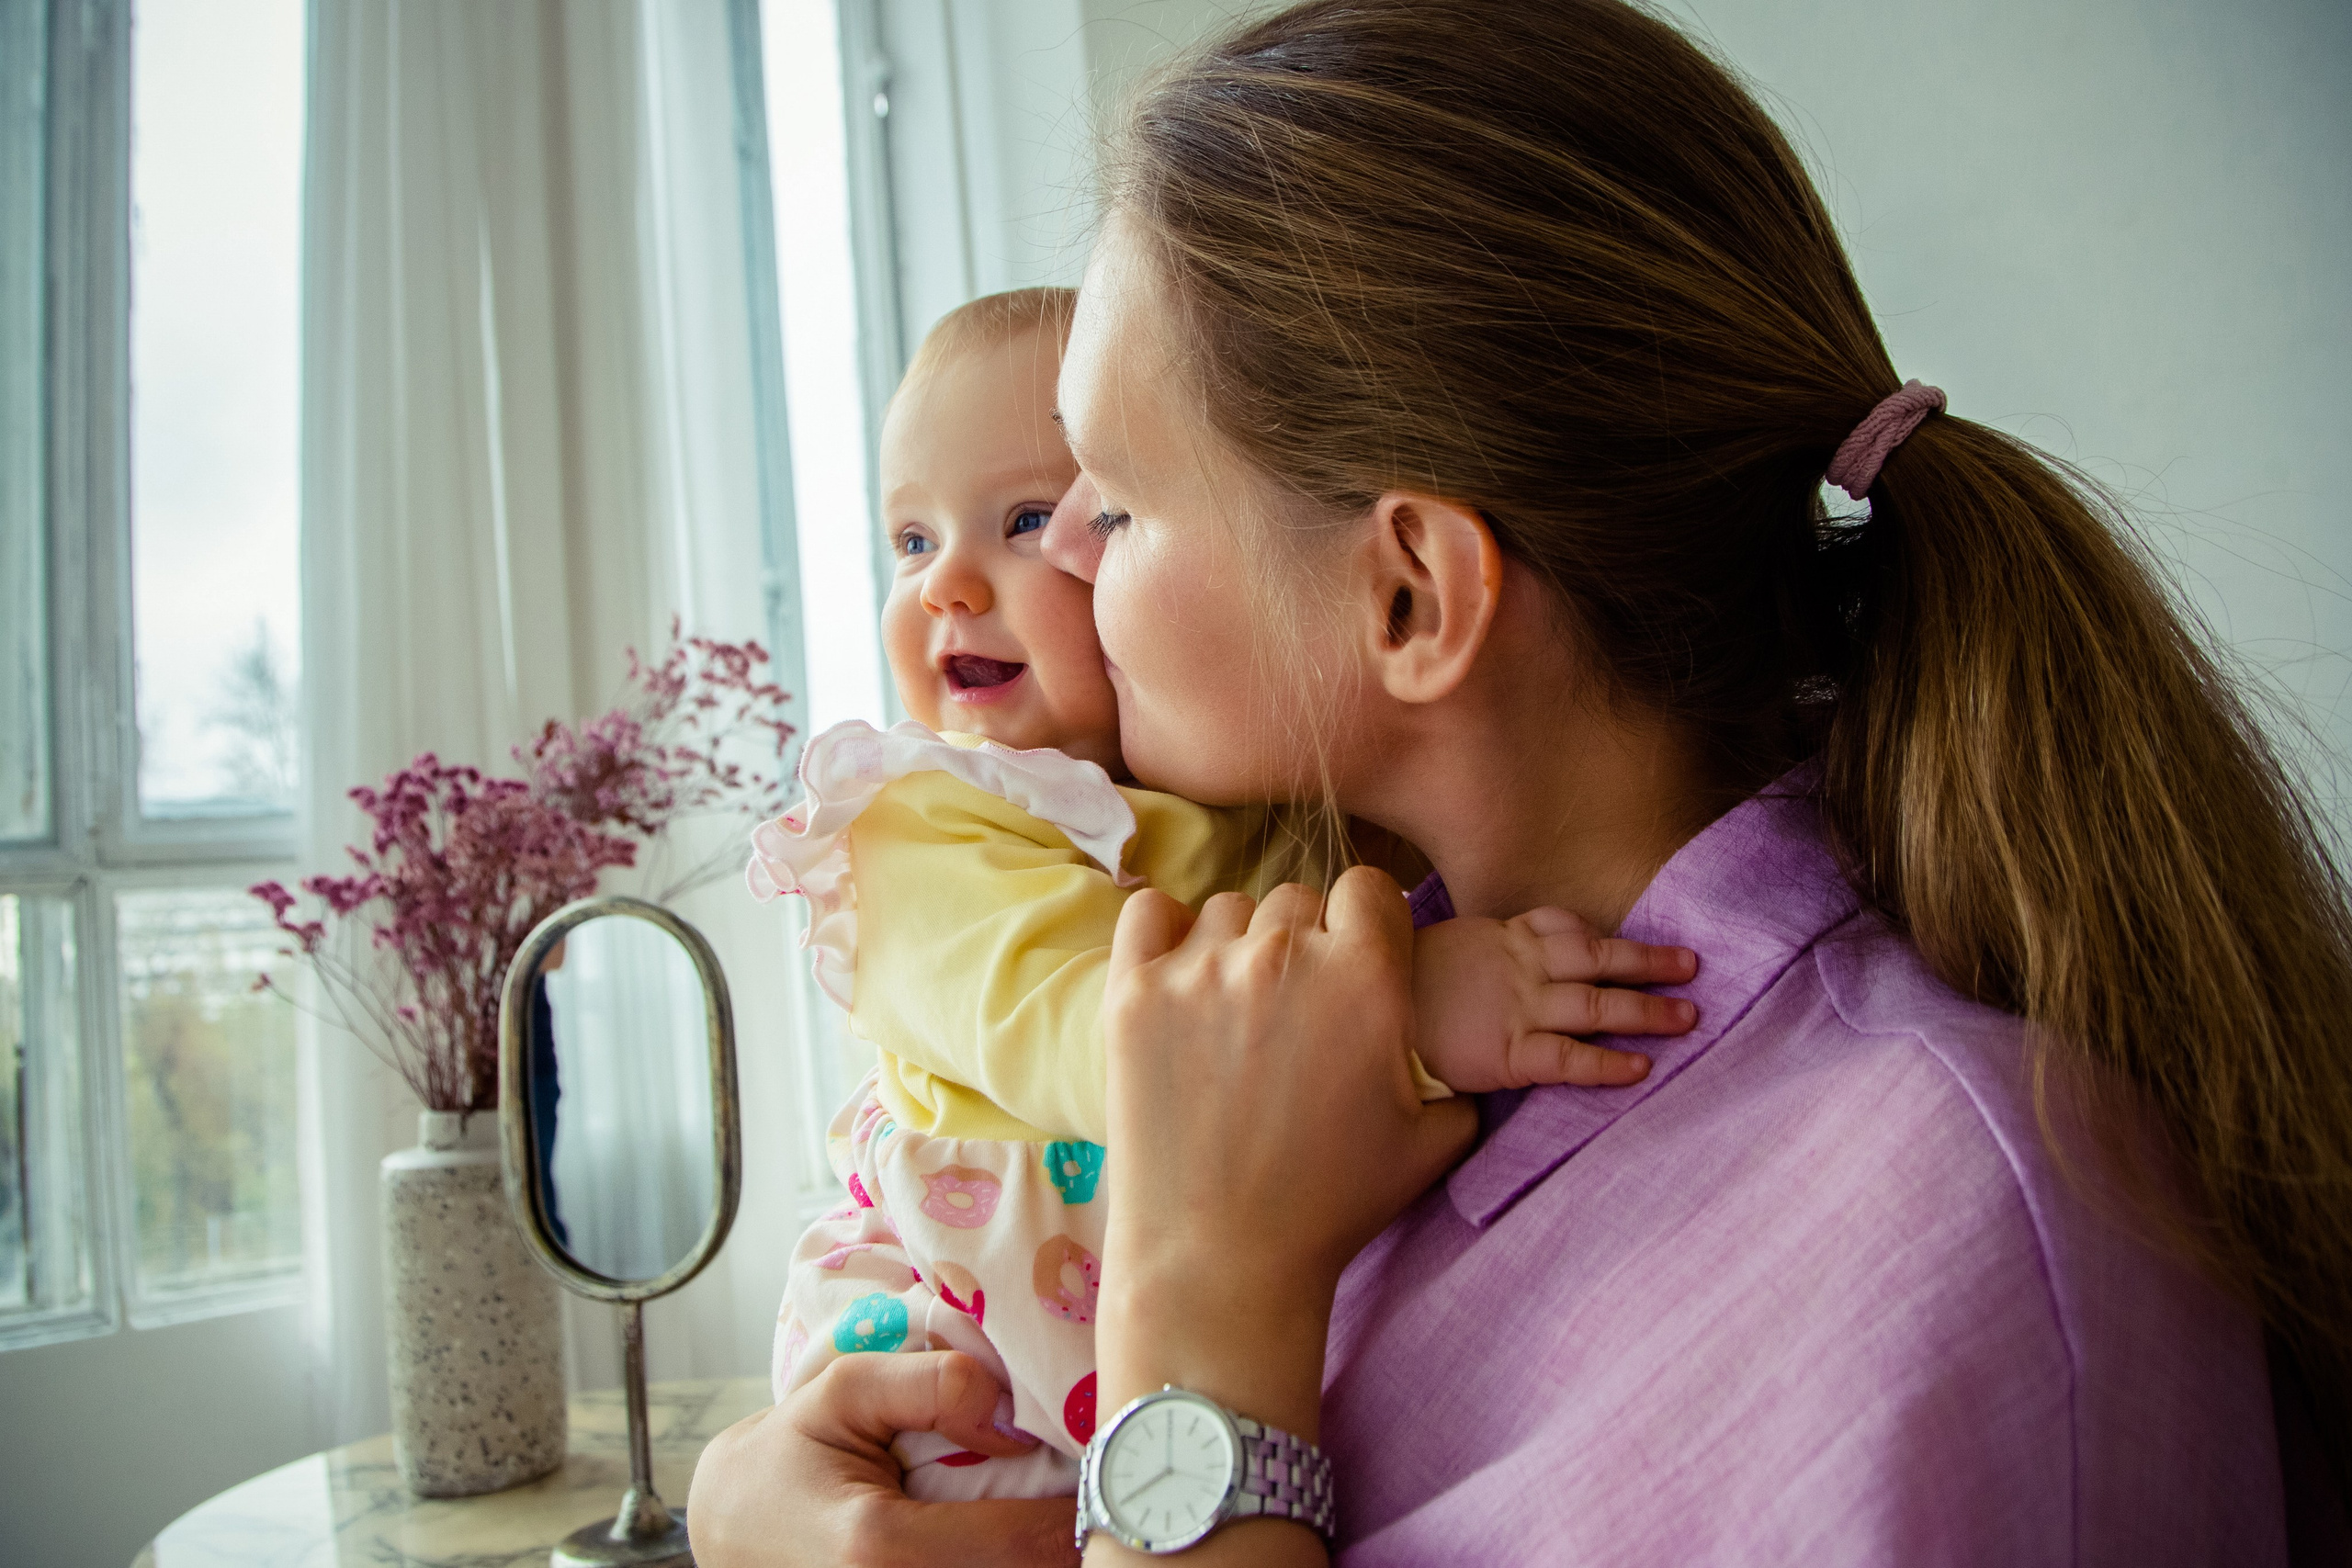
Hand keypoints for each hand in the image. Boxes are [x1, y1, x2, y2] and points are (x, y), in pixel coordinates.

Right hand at [686, 1352, 1077, 1567]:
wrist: (732, 1527)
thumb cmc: (791, 1457)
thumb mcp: (844, 1390)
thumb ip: (931, 1385)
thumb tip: (1008, 1413)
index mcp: (880, 1548)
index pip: (1023, 1543)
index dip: (1084, 1513)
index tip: (1120, 1474)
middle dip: (1076, 1541)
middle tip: (1113, 1494)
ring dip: (1047, 1554)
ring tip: (1076, 1512)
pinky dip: (1017, 1560)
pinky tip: (1031, 1537)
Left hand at [1097, 869, 1478, 1439]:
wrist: (1220, 1260)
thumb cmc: (1330, 1207)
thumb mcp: (1429, 1142)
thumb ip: (1455, 1078)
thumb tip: (1457, 1053)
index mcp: (1365, 976)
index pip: (1369, 889)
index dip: (1368, 925)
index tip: (1356, 964)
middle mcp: (1284, 954)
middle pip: (1299, 901)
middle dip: (1305, 943)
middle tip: (1296, 1011)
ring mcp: (1200, 969)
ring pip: (1228, 910)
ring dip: (1239, 945)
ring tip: (1237, 1014)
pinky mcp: (1133, 991)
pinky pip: (1149, 914)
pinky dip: (1165, 936)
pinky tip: (1179, 981)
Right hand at [1411, 908, 1697, 1091]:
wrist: (1363, 1017)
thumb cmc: (1389, 985)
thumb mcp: (1431, 948)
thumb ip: (1469, 952)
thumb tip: (1476, 963)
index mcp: (1501, 938)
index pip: (1561, 925)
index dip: (1598, 934)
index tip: (1622, 942)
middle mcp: (1521, 967)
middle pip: (1599, 958)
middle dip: (1648, 961)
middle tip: (1692, 965)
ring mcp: (1520, 1008)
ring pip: (1598, 1005)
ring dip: (1648, 1010)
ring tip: (1689, 1015)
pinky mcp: (1512, 1052)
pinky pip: (1572, 1058)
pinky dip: (1609, 1064)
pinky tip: (1641, 1068)